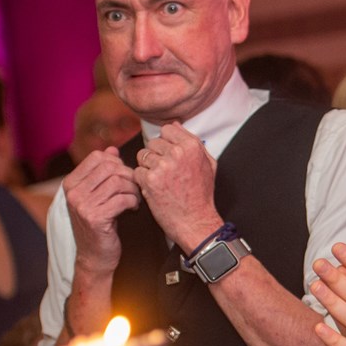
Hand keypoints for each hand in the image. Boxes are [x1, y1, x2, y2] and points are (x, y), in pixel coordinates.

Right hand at [64, 147, 140, 276]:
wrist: (94, 257)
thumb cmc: (99, 224)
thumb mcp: (96, 195)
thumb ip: (102, 172)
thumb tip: (112, 149)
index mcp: (71, 183)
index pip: (98, 157)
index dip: (117, 163)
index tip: (124, 177)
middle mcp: (73, 193)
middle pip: (110, 167)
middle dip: (128, 176)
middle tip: (134, 189)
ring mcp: (82, 205)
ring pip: (118, 182)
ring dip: (133, 189)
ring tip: (135, 199)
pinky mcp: (96, 218)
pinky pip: (123, 198)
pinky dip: (134, 202)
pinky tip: (133, 209)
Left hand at [135, 123, 222, 249]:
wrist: (195, 221)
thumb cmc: (201, 194)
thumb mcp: (208, 164)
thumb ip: (193, 142)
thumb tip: (176, 125)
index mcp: (192, 146)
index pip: (167, 130)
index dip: (166, 143)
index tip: (169, 156)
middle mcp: (177, 153)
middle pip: (153, 143)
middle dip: (156, 156)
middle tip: (165, 172)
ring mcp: (162, 166)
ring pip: (142, 156)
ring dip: (147, 168)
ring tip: (160, 181)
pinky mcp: (150, 180)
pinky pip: (137, 171)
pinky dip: (142, 181)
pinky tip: (154, 189)